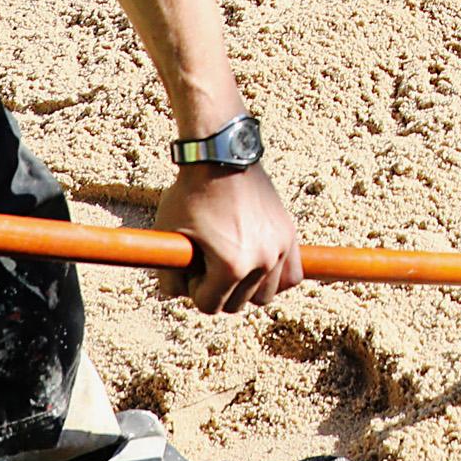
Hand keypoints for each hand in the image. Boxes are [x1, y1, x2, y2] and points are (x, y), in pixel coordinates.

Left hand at [158, 161, 302, 311]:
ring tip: (231, 262)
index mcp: (231, 266)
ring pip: (265, 296)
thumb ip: (169, 275)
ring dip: (246, 287)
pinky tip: (258, 266)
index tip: (190, 265)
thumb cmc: (192, 193)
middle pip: (237, 304)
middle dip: (219, 289)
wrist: (222, 154)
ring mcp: (279, 248)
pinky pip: (292, 276)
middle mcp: (261, 262)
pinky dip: (276, 278)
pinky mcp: (290, 235)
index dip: (193, 288)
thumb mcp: (169, 235)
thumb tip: (181, 294)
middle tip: (208, 261)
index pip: (209, 305)